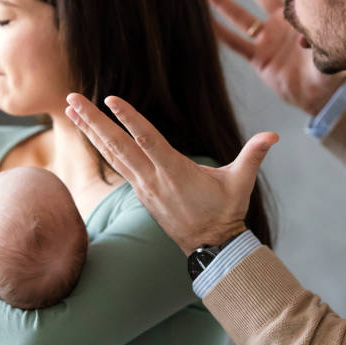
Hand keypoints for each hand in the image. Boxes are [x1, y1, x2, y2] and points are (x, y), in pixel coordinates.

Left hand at [65, 93, 277, 254]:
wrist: (210, 246)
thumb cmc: (227, 212)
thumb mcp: (242, 183)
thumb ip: (253, 155)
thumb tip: (274, 135)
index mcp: (175, 172)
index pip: (147, 140)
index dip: (129, 119)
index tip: (111, 99)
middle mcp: (153, 179)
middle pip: (117, 145)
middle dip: (93, 120)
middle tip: (72, 98)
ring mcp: (143, 186)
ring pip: (111, 154)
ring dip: (90, 130)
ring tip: (71, 109)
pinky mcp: (141, 192)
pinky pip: (116, 165)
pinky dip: (100, 146)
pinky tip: (90, 133)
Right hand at [204, 0, 345, 115]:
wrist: (322, 96)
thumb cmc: (333, 68)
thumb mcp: (333, 48)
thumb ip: (324, 37)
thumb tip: (318, 27)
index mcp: (301, 14)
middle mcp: (281, 21)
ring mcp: (267, 38)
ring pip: (240, 15)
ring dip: (221, 1)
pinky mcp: (258, 57)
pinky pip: (235, 43)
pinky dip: (219, 33)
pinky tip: (203, 21)